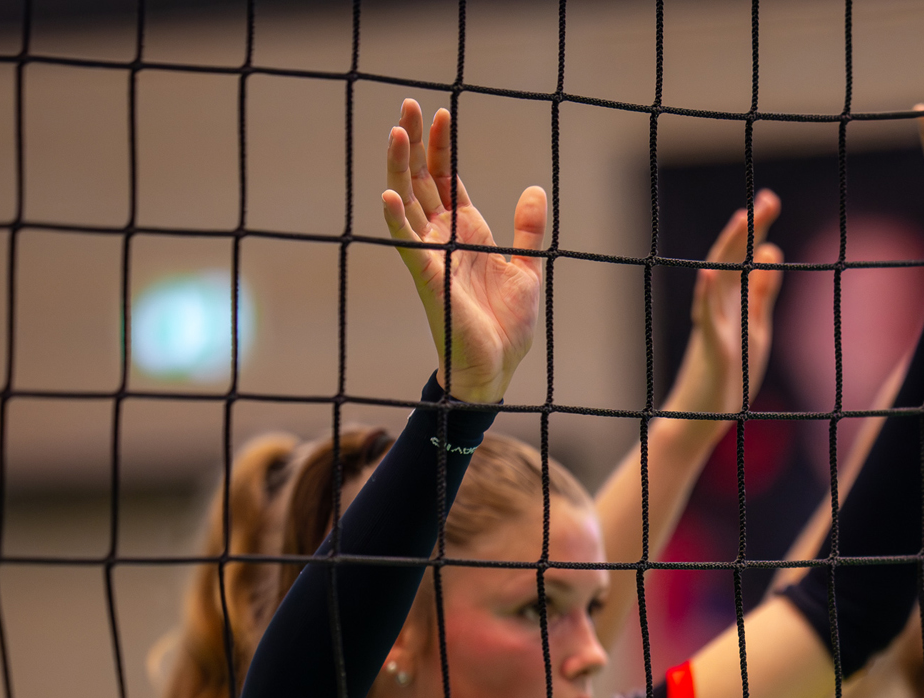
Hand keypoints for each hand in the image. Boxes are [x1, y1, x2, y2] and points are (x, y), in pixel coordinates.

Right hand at [381, 99, 545, 402]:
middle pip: (422, 179)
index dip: (442, 146)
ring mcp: (431, 255)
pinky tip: (389, 193)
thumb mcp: (526, 268)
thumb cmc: (506, 325)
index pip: (448, 178)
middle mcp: (443, 238)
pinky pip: (406, 244)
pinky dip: (396, 219)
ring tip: (397, 130)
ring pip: (408, 202)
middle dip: (416, 142)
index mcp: (466, 232)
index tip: (441, 112)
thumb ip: (527, 230)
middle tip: (409, 104)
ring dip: (400, 167)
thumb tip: (533, 189)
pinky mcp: (428, 278)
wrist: (497, 368)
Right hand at [670, 191, 785, 416]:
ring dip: (728, 251)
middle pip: (732, 259)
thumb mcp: (755, 327)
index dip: (757, 229)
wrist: (704, 417)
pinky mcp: (709, 349)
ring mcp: (713, 325)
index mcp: (735, 300)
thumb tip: (772, 251)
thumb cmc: (730, 373)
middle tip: (766, 200)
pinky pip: (704, 320)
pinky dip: (705, 297)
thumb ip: (762, 292)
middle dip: (748, 230)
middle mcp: (720, 306)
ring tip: (740, 222)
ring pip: (718, 281)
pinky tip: (708, 275)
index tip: (769, 199)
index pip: (745, 257)